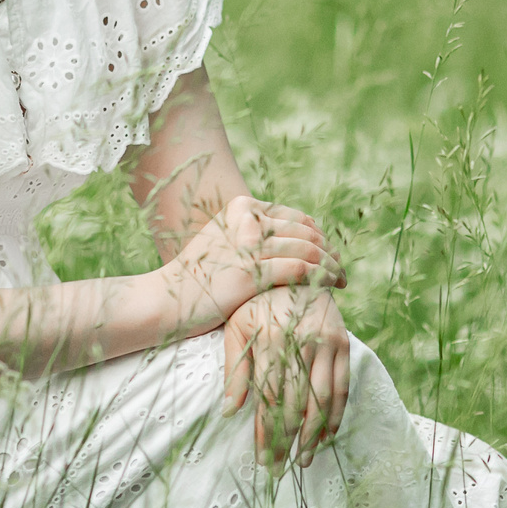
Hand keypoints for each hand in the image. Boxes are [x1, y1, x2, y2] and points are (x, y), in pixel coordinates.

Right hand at [153, 196, 342, 339]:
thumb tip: (290, 239)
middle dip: (330, 250)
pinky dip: (322, 277)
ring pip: (309, 249)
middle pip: (306, 231)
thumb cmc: (195, 279)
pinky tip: (332, 287)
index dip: (319, 235)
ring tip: (341, 280)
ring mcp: (248, 243)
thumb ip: (250, 234)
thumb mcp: (222, 242)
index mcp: (241, 206)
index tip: (330, 253)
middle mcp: (246, 218)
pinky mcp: (251, 271)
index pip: (295, 217)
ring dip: (332, 265)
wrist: (165, 301)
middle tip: (341, 268)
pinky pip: (301, 269)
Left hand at [221, 287, 350, 467]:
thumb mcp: (237, 328)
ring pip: (322, 400)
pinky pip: (343, 386)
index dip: (265, 431)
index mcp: (272, 339)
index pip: (269, 398)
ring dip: (313, 435)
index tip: (261, 458)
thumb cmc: (256, 302)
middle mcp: (302, 342)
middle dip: (286, 441)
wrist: (294, 269)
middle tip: (279, 469)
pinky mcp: (343, 342)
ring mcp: (327, 342)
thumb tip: (228, 412)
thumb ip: (235, 370)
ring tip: (304, 461)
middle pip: (295, 404)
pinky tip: (327, 437)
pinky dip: (337, 414)